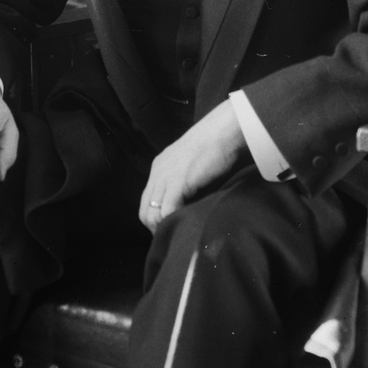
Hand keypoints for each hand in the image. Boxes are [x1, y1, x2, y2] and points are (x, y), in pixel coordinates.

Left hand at [139, 99, 245, 233]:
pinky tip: (185, 225)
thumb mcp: (190, 163)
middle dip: (155, 228)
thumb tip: (187, 202)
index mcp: (159, 167)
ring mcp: (166, 177)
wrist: (223, 131)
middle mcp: (158, 172)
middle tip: (172, 236)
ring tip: (178, 235)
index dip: (154, 218)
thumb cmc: (215, 146)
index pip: (147, 201)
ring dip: (163, 228)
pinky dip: (173, 222)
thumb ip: (183, 180)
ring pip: (152, 214)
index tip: (168, 228)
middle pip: (145, 210)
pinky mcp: (178, 182)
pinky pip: (167, 211)